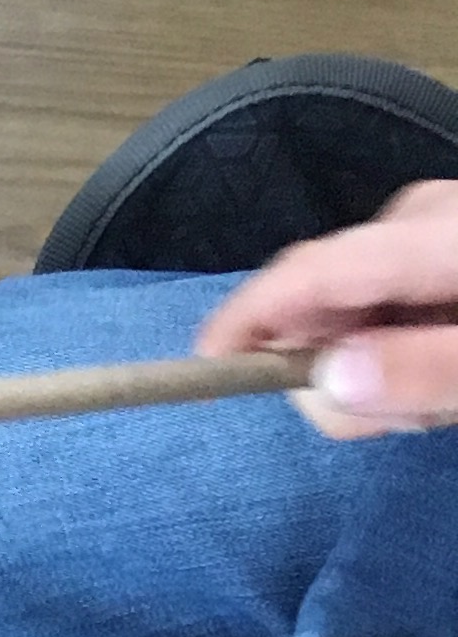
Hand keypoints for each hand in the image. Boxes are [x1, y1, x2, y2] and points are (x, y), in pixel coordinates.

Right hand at [195, 176, 457, 433]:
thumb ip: (424, 369)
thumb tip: (324, 379)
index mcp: (434, 233)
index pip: (312, 269)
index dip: (245, 320)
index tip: (201, 376)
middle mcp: (414, 218)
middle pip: (320, 301)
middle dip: (335, 371)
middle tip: (407, 418)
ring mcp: (422, 228)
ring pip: (343, 311)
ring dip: (372, 370)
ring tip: (437, 398)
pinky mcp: (427, 245)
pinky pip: (372, 304)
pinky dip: (389, 350)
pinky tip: (433, 372)